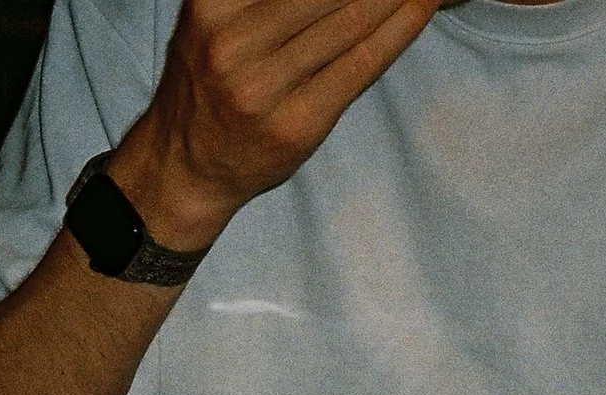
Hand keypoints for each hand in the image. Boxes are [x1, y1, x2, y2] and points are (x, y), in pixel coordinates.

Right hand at [109, 0, 443, 248]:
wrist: (183, 168)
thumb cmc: (211, 81)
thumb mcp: (217, 17)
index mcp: (212, 4)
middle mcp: (230, 43)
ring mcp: (261, 88)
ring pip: (351, 21)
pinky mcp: (295, 125)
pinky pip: (361, 65)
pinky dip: (399, 30)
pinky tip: (422, 7)